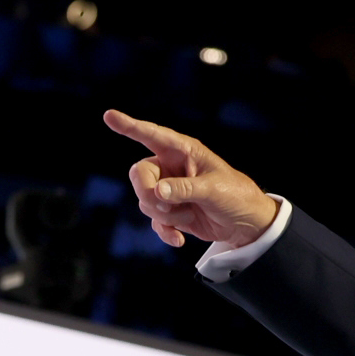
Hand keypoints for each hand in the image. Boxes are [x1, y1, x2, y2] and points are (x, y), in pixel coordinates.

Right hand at [104, 109, 279, 248]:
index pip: (152, 135)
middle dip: (146, 192)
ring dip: (163, 213)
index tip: (109, 116)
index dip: (129, 125)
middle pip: (140, 174)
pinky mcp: (171, 211)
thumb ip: (184, 189)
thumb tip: (157, 192)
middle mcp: (172, 167)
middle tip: (164, 206)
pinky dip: (164, 231)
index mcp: (183, 151)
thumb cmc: (235, 195)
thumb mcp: (213, 190)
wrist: (245, 224)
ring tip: (187, 216)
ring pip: (145, 200)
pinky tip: (179, 239)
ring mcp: (169, 190)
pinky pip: (154, 220)